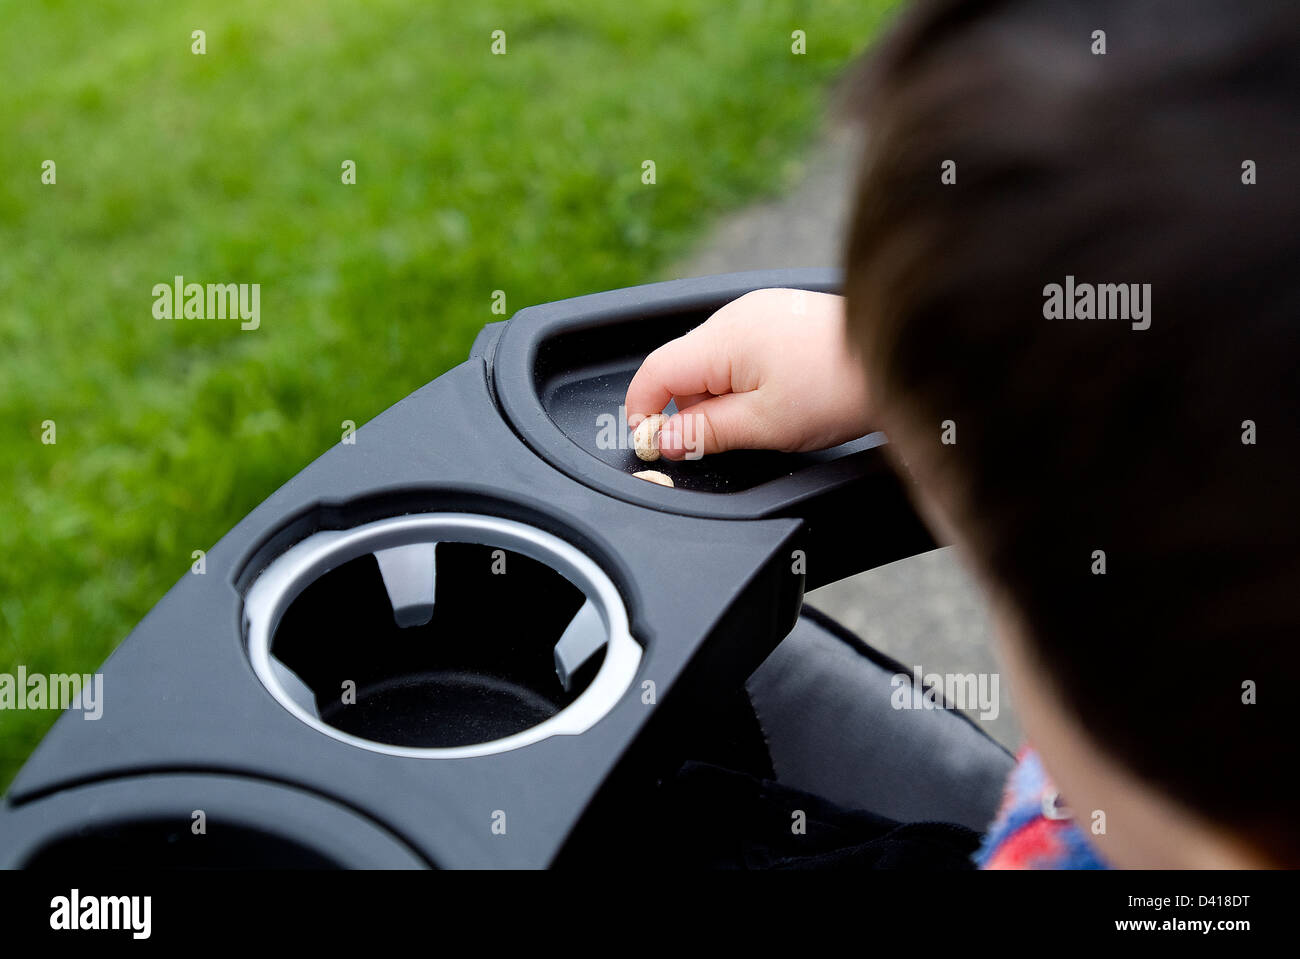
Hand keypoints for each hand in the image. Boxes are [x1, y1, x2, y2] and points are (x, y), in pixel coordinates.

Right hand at [624, 288, 872, 459]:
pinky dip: (742, 379)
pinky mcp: (777, 315)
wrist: (900, 353)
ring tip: (764, 418)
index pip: (655, 372)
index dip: (643, 410)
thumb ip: (705, 431)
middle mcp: (734, 315)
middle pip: (681, 366)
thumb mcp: (764, 425)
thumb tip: (664, 439)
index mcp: (723, 338)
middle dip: (688, 407)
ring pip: (711, 360)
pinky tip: (778, 396)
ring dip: (719, 395)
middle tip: (725, 440)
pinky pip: (739, 350)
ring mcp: (757, 311)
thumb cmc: (839, 388)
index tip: (652, 441)